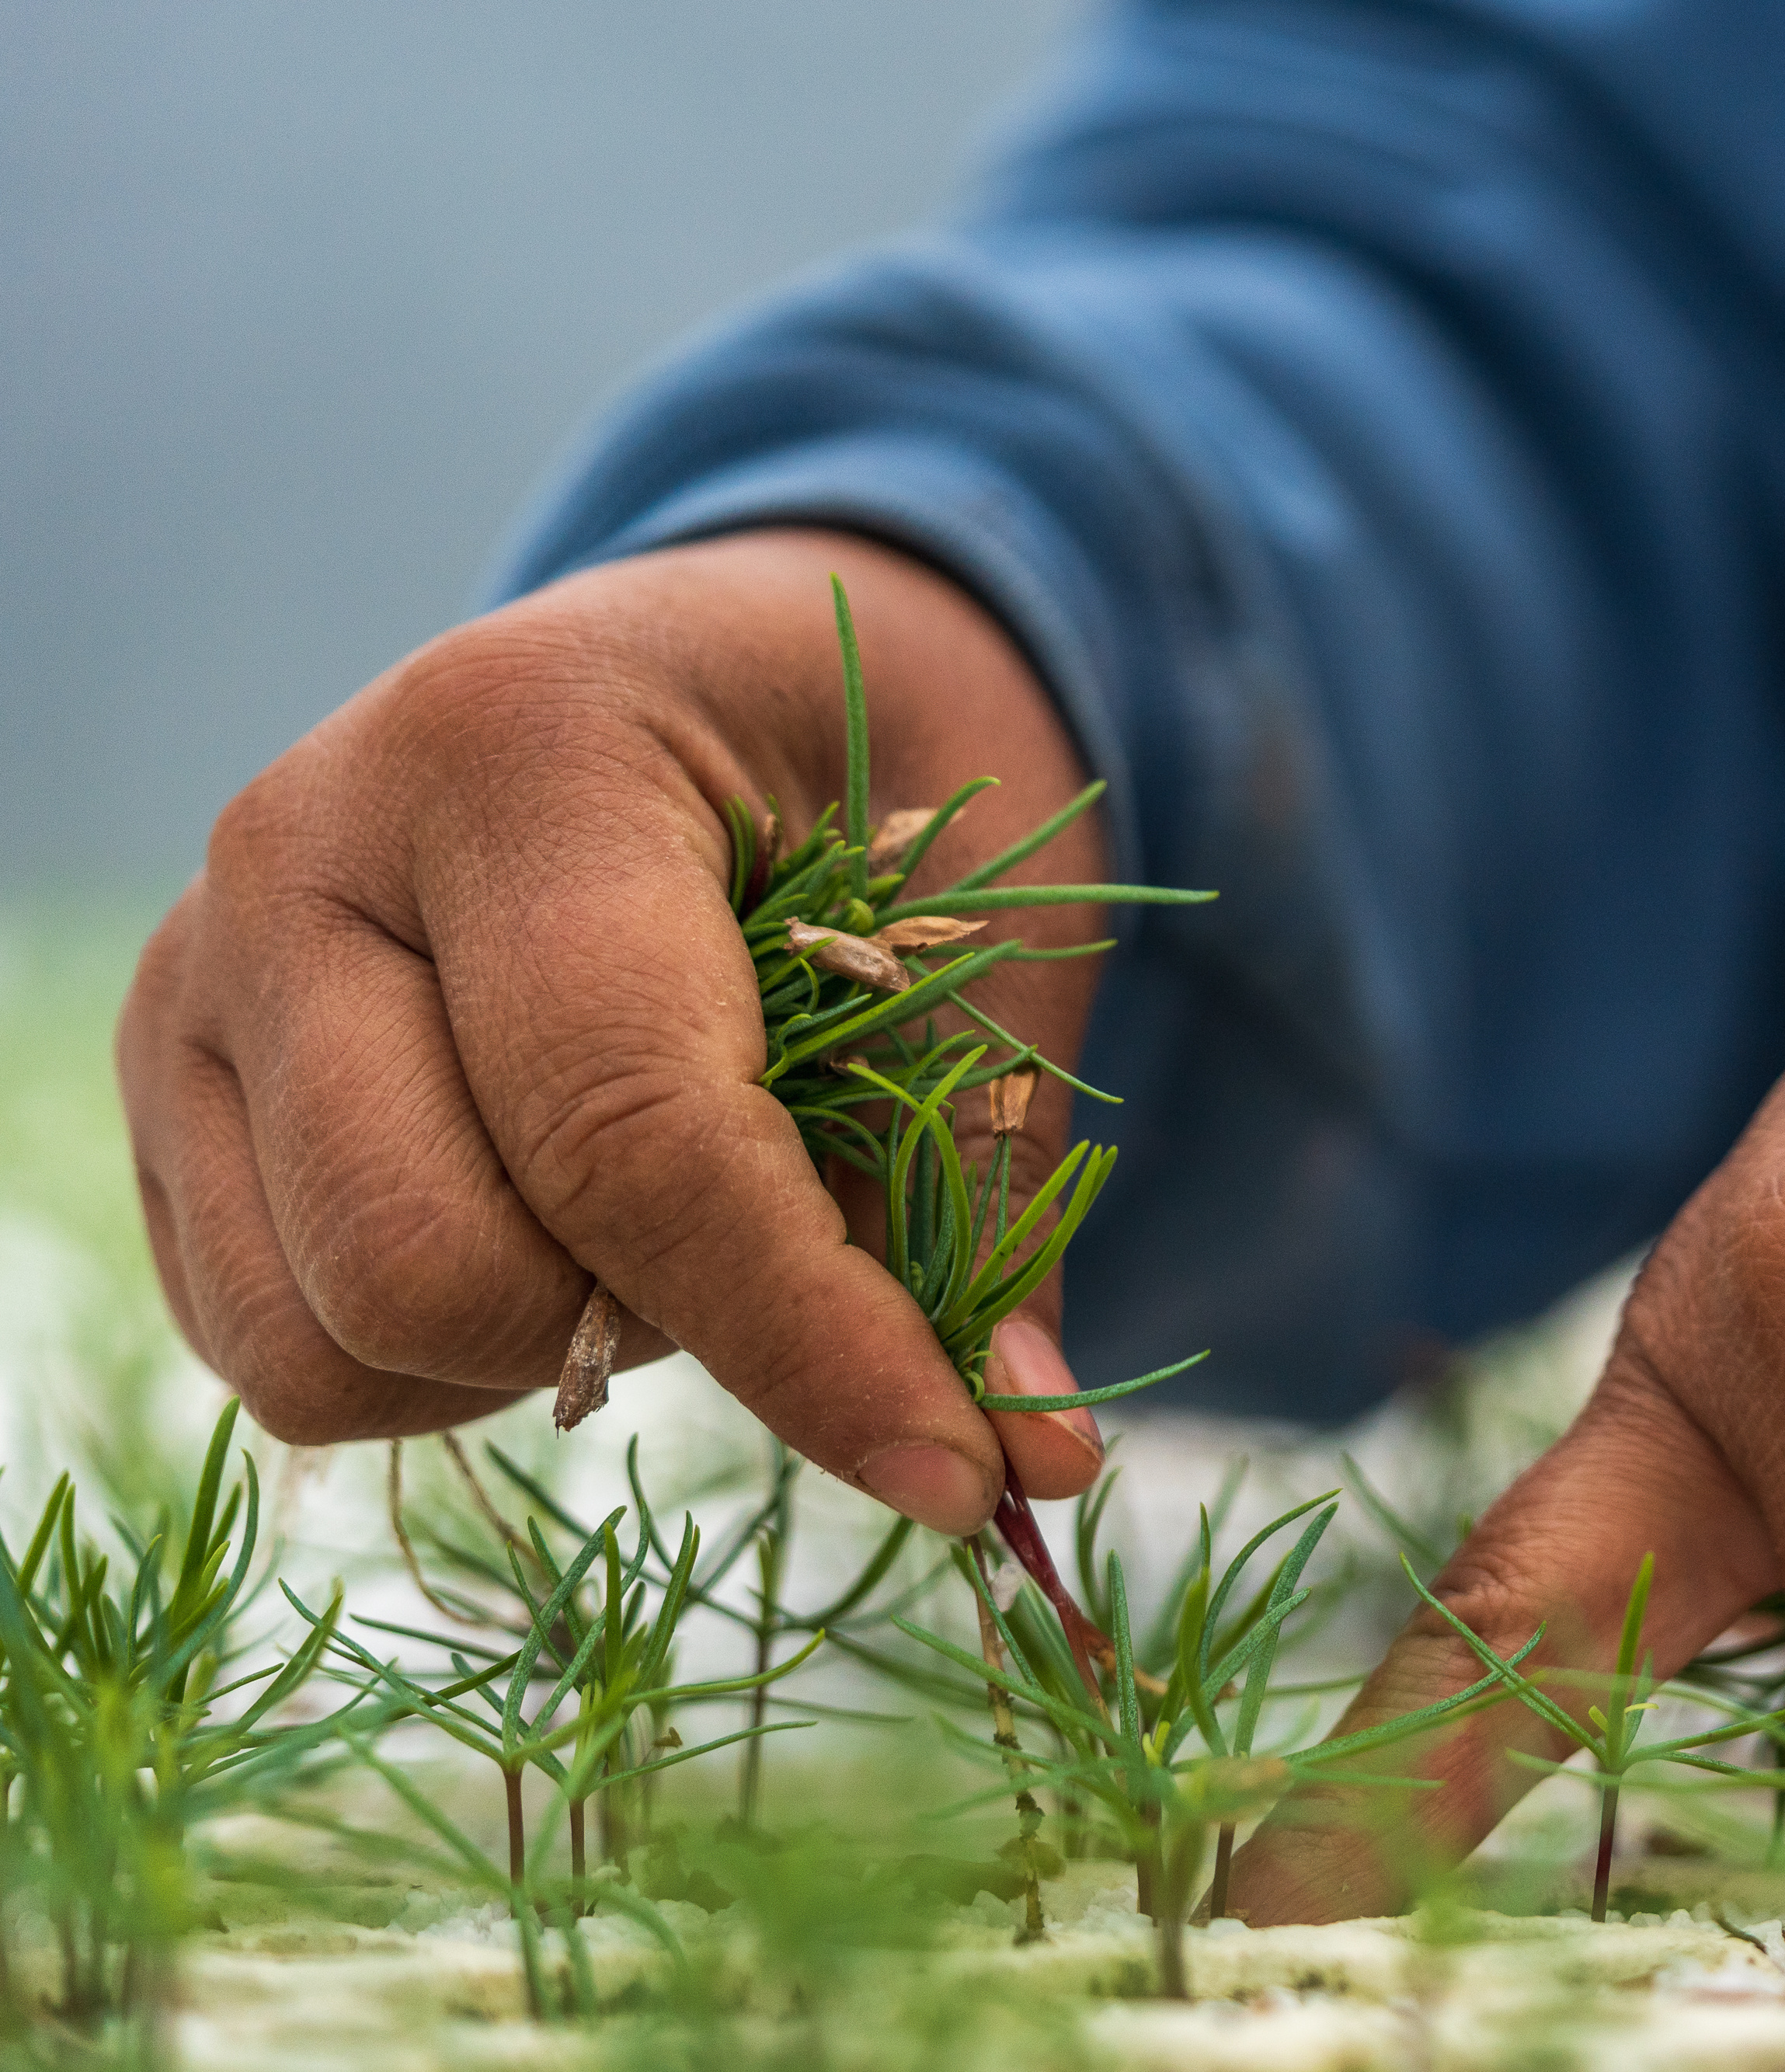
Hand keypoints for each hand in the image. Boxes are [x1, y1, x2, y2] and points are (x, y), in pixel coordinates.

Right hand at [117, 529, 1112, 1527]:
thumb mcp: (986, 934)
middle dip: (644, 1329)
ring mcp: (196, 971)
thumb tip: (1031, 1465)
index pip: (630, 1134)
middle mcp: (301, 846)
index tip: (960, 1473)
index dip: (806, 1340)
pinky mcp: (162, 1084)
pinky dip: (438, 1360)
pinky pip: (274, 1348)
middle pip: (430, 1265)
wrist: (734, 672)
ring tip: (648, 1210)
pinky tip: (542, 1225)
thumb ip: (987, 1192)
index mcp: (519, 748)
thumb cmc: (873, 782)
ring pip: (328, 1341)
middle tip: (769, 1230)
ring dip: (537, 1349)